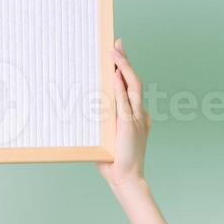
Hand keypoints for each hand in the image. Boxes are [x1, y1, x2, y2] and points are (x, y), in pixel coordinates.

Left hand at [96, 37, 151, 191]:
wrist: (125, 179)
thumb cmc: (113, 161)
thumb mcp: (104, 137)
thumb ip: (100, 122)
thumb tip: (83, 110)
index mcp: (136, 116)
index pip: (130, 87)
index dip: (125, 69)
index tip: (117, 53)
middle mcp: (140, 114)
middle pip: (134, 81)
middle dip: (125, 61)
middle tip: (116, 44)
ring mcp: (138, 118)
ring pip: (133, 86)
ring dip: (124, 67)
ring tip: (114, 53)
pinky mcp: (131, 125)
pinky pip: (125, 101)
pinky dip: (120, 86)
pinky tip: (114, 74)